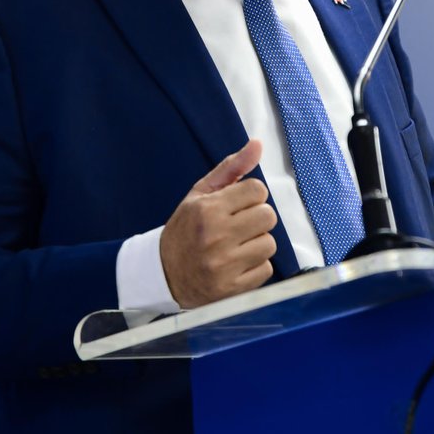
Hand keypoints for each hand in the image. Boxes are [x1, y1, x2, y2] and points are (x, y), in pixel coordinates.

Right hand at [160, 140, 278, 308]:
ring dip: (257, 243)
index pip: (257, 190)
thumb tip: (257, 144)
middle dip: (257, 219)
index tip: (237, 205)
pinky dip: (255, 266)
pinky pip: (265, 269)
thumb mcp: (201, 194)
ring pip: (269, 244)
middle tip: (239, 225)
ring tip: (236, 246)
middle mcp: (215, 237)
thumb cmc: (187, 228)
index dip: (251, 197)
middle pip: (268, 216)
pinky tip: (236, 264)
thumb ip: (231, 168)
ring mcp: (224, 265)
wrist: (164, 273)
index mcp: (207, 210)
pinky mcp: (231, 289)